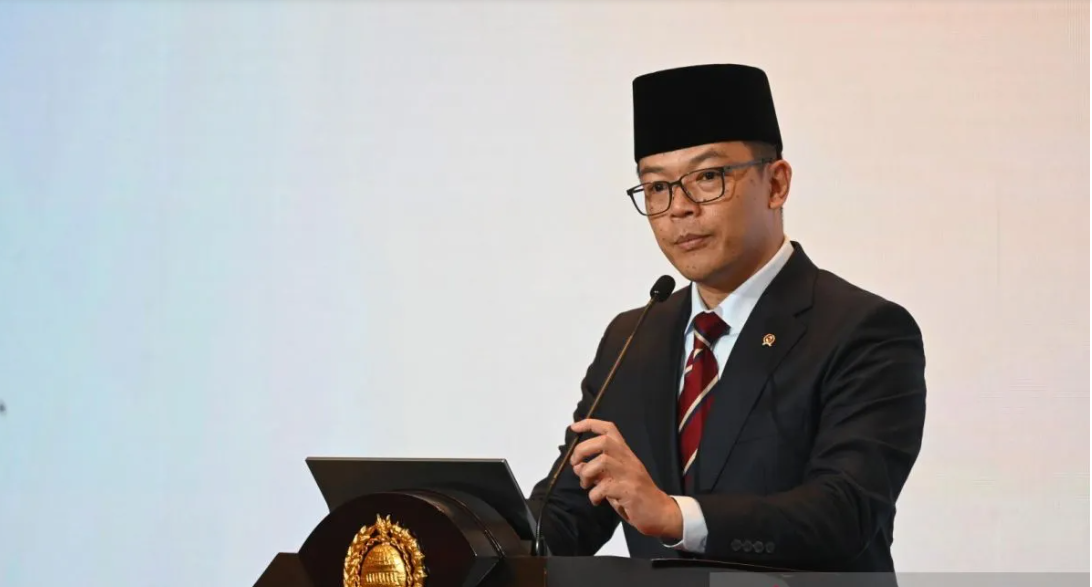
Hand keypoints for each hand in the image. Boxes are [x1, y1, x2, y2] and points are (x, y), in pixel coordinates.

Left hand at [569, 418, 682, 540]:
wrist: (661, 513)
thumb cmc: (637, 497)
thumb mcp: (615, 480)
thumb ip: (598, 472)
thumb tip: (577, 466)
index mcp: (626, 454)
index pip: (609, 429)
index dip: (590, 424)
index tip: (574, 427)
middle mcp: (629, 460)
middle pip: (603, 441)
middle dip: (582, 450)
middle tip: (575, 463)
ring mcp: (631, 475)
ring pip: (602, 461)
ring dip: (587, 473)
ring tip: (586, 484)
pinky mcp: (630, 491)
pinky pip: (604, 487)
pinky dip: (594, 494)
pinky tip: (596, 500)